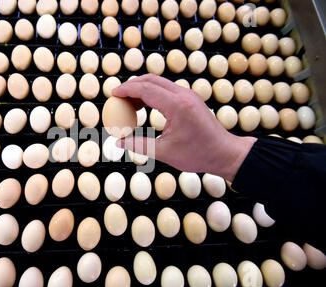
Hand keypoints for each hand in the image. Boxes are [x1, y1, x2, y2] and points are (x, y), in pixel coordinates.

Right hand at [112, 74, 256, 181]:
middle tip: (118, 98)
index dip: (126, 90)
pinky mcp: (191, 99)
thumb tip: (118, 142)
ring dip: (142, 89)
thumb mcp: (164, 152)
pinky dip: (152, 94)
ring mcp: (188, 95)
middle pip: (151, 80)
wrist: (225, 153)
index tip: (112, 95)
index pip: (145, 89)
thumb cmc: (197, 154)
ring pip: (159, 83)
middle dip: (132, 86)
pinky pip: (167, 90)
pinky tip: (144, 107)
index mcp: (176, 106)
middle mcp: (183, 95)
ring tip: (128, 105)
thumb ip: (139, 145)